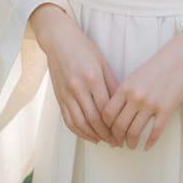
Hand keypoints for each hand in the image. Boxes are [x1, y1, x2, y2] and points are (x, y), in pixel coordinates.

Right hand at [29, 3, 119, 146]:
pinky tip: (88, 135)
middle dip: (106, 134)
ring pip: (80, 123)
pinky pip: (68, 120)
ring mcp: (67, 94)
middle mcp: (78, 88)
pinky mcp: (59, 97)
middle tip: (116, 142)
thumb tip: (122, 103)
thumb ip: (112, 83)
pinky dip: (78, 131)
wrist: (59, 41)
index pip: (105, 108)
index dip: (114, 124)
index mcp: (93, 78)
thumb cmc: (84, 48)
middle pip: (93, 119)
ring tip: (104, 141)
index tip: (123, 131)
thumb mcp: (103, 62)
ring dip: (92, 135)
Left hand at [101, 30, 182, 150]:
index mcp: (126, 87)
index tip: (107, 131)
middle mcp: (136, 97)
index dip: (105, 126)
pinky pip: (155, 132)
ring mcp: (151, 104)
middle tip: (117, 143)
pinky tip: (147, 146)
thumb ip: (124, 92)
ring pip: (134, 132)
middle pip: (119, 126)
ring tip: (131, 145)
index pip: (107, 113)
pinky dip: (149, 142)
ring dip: (131, 143)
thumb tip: (114, 111)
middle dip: (116, 138)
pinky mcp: (166, 110)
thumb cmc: (157, 65)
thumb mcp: (135, 75)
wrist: (180, 58)